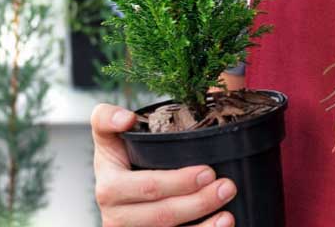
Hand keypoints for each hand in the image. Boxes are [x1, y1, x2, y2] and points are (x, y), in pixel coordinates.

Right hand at [91, 103, 237, 226]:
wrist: (115, 185)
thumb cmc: (119, 156)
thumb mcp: (107, 135)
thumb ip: (107, 118)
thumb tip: (125, 118)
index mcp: (110, 187)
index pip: (148, 186)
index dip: (177, 182)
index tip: (207, 171)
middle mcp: (116, 216)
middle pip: (163, 212)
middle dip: (198, 200)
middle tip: (225, 185)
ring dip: (204, 225)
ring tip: (227, 210)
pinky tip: (222, 225)